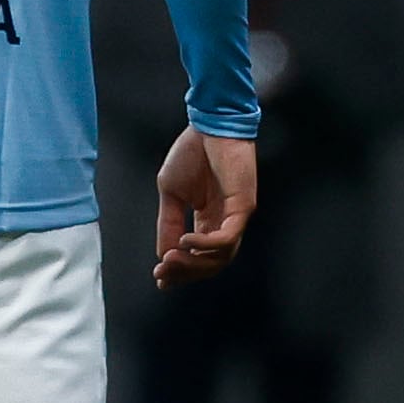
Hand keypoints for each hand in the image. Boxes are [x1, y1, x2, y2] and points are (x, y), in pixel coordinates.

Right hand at [153, 129, 257, 288]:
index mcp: (209, 220)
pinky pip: (227, 238)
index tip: (160, 278)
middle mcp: (225, 222)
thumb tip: (163, 255)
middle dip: (184, 272)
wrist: (208, 125)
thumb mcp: (171, 193)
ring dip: (194, 263)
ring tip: (171, 258)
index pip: (198, 257)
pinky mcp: (243, 207)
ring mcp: (236, 217)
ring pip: (220, 258)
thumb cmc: (193, 153)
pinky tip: (186, 240)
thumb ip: (167, 223)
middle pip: (210, 264)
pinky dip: (206, 245)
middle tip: (163, 272)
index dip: (180, 271)